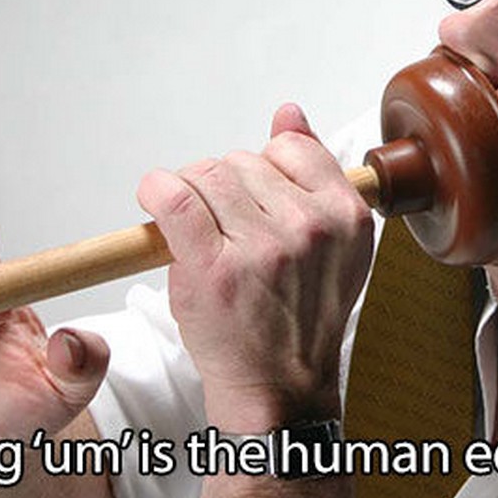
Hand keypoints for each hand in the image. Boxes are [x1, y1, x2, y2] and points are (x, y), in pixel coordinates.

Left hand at [137, 103, 373, 431]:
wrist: (278, 385)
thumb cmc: (299, 315)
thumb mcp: (332, 243)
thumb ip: (313, 172)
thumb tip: (288, 112)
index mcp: (344, 215)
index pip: (290, 147)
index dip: (264, 167)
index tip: (254, 195)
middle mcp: (308, 227)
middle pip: (242, 161)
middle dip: (224, 186)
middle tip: (224, 226)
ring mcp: (261, 247)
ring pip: (206, 175)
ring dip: (190, 193)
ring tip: (198, 229)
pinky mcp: (213, 268)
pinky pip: (173, 197)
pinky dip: (155, 190)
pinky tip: (153, 201)